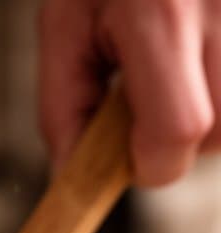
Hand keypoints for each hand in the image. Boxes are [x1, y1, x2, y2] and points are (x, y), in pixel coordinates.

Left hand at [39, 0, 220, 185]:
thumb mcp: (66, 22)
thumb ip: (64, 107)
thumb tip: (72, 178)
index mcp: (160, 12)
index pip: (177, 130)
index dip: (153, 161)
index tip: (134, 154)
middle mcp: (220, 6)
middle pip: (220, 132)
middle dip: (183, 137)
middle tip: (157, 94)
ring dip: (214, 113)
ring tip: (183, 69)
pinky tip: (205, 57)